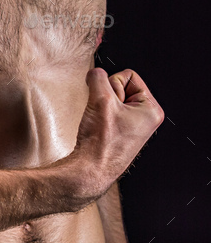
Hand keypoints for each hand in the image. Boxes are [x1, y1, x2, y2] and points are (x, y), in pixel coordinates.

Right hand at [72, 68, 164, 198]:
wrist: (90, 169)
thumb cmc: (102, 143)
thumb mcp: (101, 100)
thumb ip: (98, 77)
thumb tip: (95, 73)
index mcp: (151, 109)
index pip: (127, 75)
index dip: (112, 86)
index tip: (109, 107)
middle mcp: (146, 116)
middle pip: (120, 86)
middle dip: (106, 97)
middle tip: (104, 117)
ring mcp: (134, 124)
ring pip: (111, 98)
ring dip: (101, 106)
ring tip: (101, 123)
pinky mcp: (122, 130)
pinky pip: (108, 110)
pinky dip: (99, 115)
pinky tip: (99, 128)